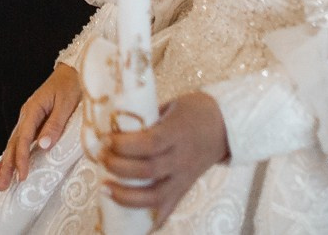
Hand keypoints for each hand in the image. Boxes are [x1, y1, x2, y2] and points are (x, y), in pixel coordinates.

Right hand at [0, 64, 80, 190]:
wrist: (73, 70)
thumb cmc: (71, 85)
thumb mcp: (67, 103)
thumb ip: (55, 124)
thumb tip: (42, 146)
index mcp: (33, 109)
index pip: (23, 138)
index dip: (21, 158)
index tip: (22, 176)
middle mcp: (26, 115)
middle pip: (12, 143)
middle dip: (6, 166)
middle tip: (0, 186)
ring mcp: (28, 118)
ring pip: (12, 143)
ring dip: (5, 163)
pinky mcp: (32, 121)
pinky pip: (19, 140)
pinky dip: (11, 154)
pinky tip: (5, 165)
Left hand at [100, 91, 230, 218]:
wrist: (227, 126)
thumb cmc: (195, 110)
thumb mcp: (171, 105)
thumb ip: (146, 117)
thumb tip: (113, 125)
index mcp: (177, 133)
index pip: (149, 143)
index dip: (124, 145)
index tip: (105, 139)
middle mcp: (181, 158)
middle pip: (147, 170)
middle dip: (118, 167)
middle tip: (100, 157)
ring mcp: (183, 177)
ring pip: (154, 196)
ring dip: (125, 196)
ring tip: (104, 188)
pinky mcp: (184, 189)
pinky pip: (166, 209)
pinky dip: (149, 220)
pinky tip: (129, 222)